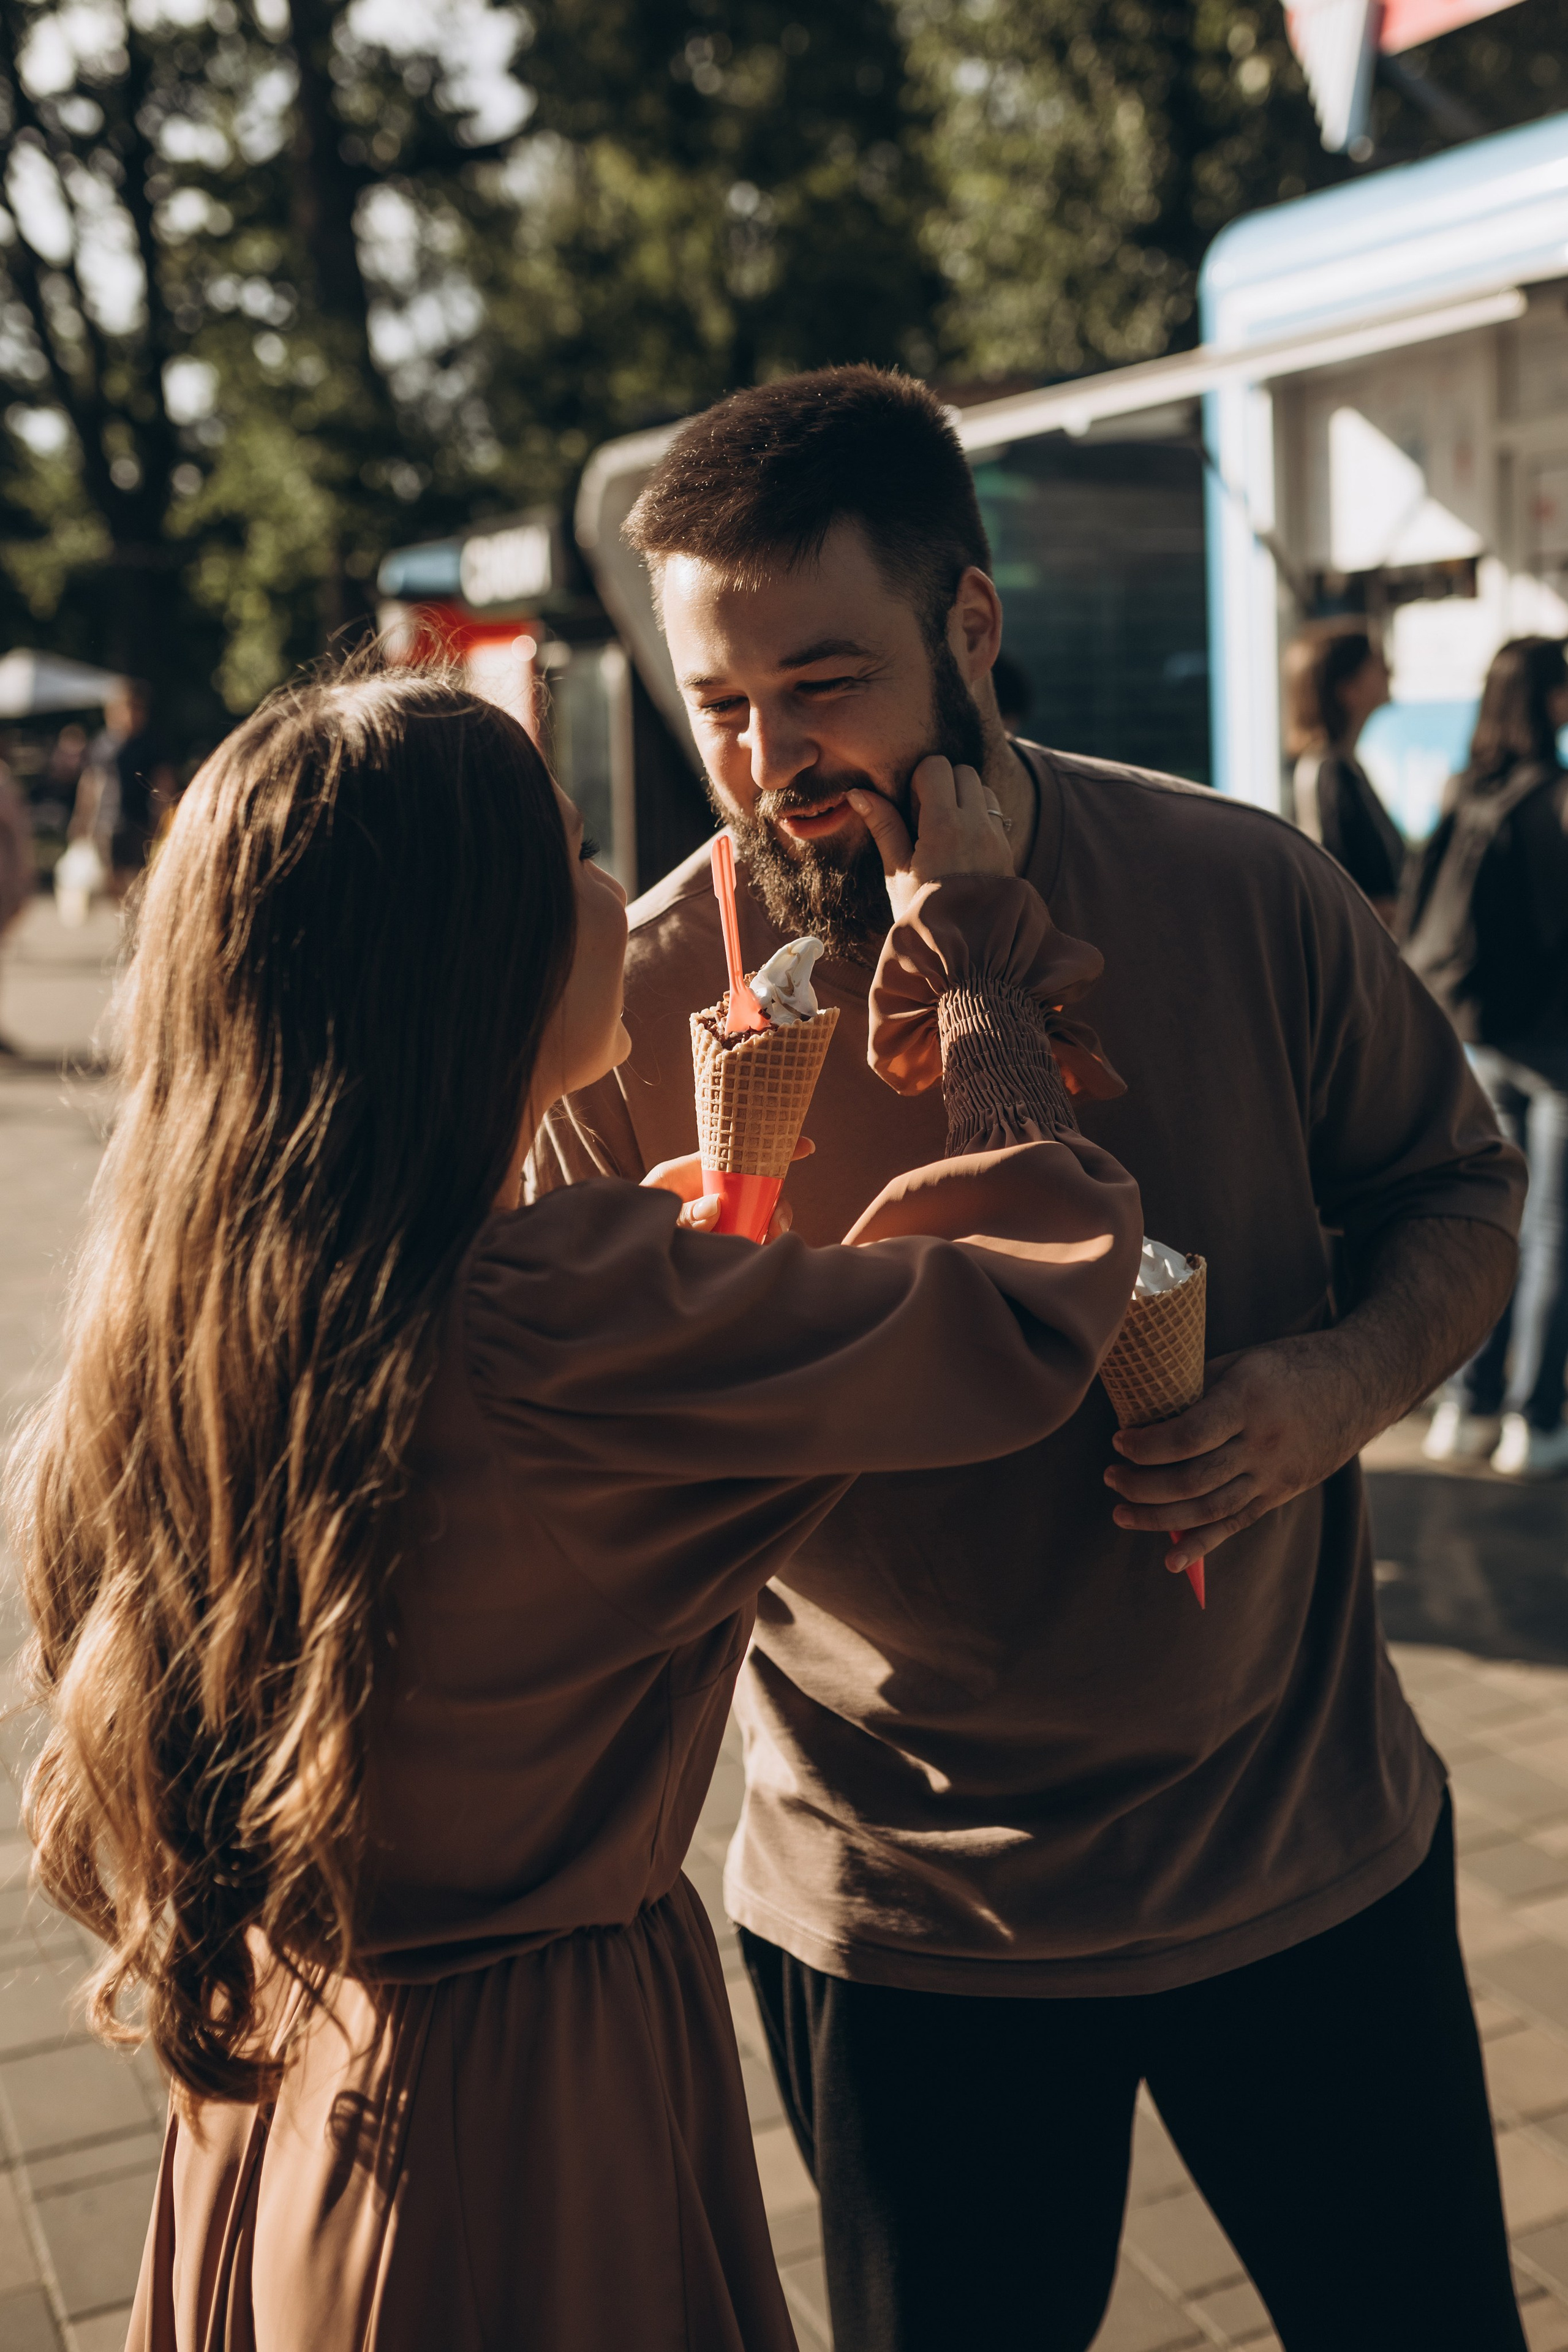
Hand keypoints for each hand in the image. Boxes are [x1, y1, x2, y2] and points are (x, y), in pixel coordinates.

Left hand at [642, 1138, 813, 1241]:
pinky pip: (746, 1236)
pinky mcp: (717, 1238)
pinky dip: (758, 1245)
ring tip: (765, 1244)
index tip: (806, 1147)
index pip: (732, 1152)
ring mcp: (714, 1215)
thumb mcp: (653, 1214)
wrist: (620, 1252)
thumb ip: (682, 1214)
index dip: (768, 1147)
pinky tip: (758, 1256)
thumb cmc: (631, 1224)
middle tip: (778, 1225)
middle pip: (755, 1187)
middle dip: (775, 1203)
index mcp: (687, 1173)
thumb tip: (716, 1207)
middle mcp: (706, 1191)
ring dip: (767, 1227)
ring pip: (755, 1213)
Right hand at [848, 755, 1012, 924]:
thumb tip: (858, 793)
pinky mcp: (1007, 848)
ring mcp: (996, 835)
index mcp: (945, 826)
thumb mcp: (897, 873)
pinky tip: (962, 843)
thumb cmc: (925, 914)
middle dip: (943, 783)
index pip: (936, 767)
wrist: (969, 950)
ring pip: (982, 789)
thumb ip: (883, 827)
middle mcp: (977, 824)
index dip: (919, 779)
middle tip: (926, 817)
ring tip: (946, 829)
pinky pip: (995, 813)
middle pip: (962, 771)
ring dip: (964, 797)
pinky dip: (979, 815)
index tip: (910, 807)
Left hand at [1102, 1336, 1372, 1573]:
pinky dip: (1202, 1546)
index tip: (1118, 1441)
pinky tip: (1172, 1561)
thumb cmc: (1292, 1364)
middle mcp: (1261, 1444)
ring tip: (1121, 1512)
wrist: (1360, 1383)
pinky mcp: (1280, 1494)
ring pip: (1209, 1509)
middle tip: (1110, 1477)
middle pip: (1193, 1479)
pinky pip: (1236, 1525)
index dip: (1147, 1445)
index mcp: (1248, 1402)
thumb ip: (1198, 1388)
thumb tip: (1144, 1410)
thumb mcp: (1244, 1361)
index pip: (1188, 1436)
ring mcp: (1273, 1475)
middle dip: (1142, 1484)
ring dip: (1159, 1518)